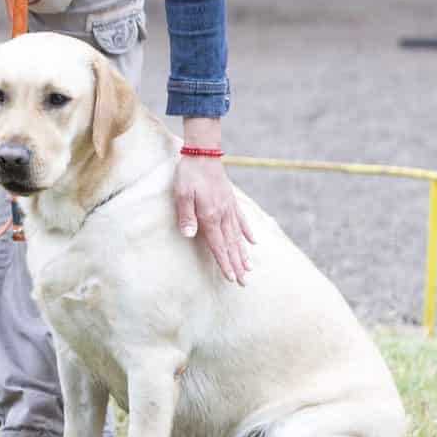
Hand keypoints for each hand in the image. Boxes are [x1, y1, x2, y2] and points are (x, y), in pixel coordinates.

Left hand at [173, 118, 255, 283]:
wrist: (203, 153)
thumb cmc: (189, 174)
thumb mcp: (182, 193)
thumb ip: (186, 215)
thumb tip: (189, 235)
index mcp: (210, 215)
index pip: (218, 245)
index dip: (224, 262)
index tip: (231, 278)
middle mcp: (223, 214)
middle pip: (231, 245)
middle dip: (237, 265)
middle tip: (244, 283)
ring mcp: (229, 207)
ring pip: (238, 236)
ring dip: (244, 253)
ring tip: (250, 269)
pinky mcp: (231, 200)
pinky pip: (242, 219)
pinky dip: (248, 231)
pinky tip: (254, 242)